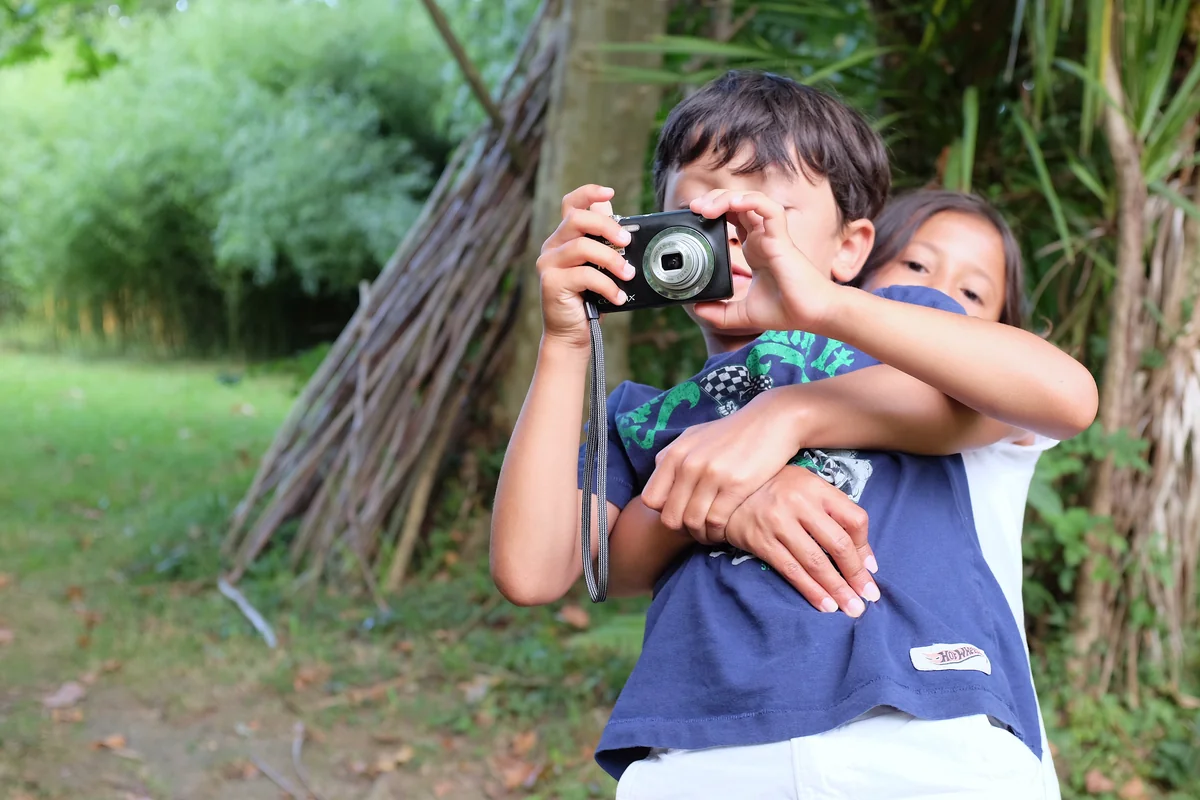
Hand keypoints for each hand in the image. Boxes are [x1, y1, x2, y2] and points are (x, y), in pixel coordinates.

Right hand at [536, 185, 634, 348]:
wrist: (572, 335)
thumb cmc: (589, 301)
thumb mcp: (601, 269)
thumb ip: (606, 246)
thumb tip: (625, 224)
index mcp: (564, 238)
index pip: (571, 204)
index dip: (588, 193)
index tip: (610, 192)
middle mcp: (552, 246)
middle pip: (577, 218)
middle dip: (607, 226)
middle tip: (627, 241)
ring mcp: (549, 264)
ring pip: (582, 246)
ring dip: (611, 259)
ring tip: (628, 274)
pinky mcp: (552, 283)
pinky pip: (584, 275)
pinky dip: (607, 285)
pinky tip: (618, 296)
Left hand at [643, 389, 803, 541]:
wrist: (771, 421)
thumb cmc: (732, 433)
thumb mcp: (695, 437)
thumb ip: (674, 459)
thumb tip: (661, 484)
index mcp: (674, 453)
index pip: (651, 499)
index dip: (664, 512)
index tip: (681, 514)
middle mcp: (688, 464)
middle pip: (670, 517)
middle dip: (683, 530)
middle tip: (698, 530)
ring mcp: (711, 474)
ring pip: (692, 523)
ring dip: (702, 535)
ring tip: (712, 533)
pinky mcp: (735, 485)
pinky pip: (716, 522)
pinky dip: (719, 533)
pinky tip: (725, 530)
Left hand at [687, 189, 835, 332]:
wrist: (812, 316)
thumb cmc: (786, 310)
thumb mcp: (742, 314)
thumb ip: (719, 313)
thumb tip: (697, 309)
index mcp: (754, 249)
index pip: (732, 218)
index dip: (713, 212)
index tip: (693, 219)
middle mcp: (762, 238)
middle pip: (737, 203)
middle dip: (714, 199)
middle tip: (694, 208)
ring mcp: (772, 236)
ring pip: (750, 200)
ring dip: (727, 198)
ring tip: (707, 207)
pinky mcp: (782, 239)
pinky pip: (769, 209)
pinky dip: (752, 201)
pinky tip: (734, 203)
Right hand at [724, 466, 878, 616]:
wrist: (726, 490)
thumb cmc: (775, 489)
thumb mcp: (806, 487)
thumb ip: (833, 512)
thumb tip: (863, 556)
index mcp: (816, 488)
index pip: (854, 519)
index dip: (866, 547)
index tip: (870, 569)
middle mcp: (799, 503)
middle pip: (838, 544)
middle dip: (856, 575)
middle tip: (868, 597)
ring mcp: (779, 523)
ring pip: (816, 562)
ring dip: (837, 589)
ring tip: (852, 608)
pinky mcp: (762, 541)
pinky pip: (791, 570)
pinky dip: (811, 590)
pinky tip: (825, 605)